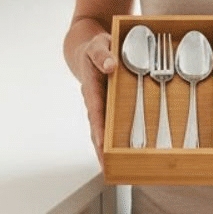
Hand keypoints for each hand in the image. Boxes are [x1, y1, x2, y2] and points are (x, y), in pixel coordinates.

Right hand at [73, 28, 116, 159]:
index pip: (95, 110)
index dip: (98, 127)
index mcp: (91, 86)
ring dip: (105, 149)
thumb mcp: (99, 45)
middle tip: (106, 166)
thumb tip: (110, 66)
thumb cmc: (96, 48)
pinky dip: (113, 139)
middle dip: (100, 147)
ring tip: (112, 168)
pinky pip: (110, 125)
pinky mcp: (107, 107)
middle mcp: (94, 100)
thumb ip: (103, 54)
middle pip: (96, 127)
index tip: (101, 142)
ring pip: (102, 130)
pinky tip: (121, 153)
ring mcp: (101, 105)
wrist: (91, 49)